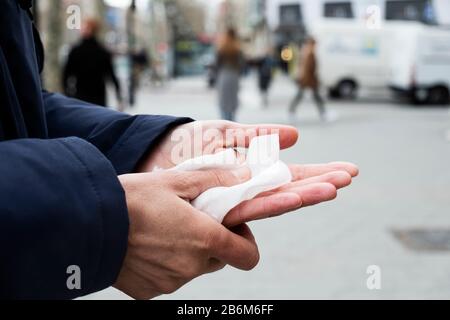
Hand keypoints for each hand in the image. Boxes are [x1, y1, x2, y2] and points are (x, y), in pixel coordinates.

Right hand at [114, 169, 258, 299]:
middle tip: (194, 220)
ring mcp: (170, 282)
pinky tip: (149, 245)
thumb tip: (244, 177)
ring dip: (189, 252)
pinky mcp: (150, 290)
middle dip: (214, 241)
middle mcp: (191, 266)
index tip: (231, 226)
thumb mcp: (175, 181)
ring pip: (195, 268)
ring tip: (165, 229)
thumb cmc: (131, 199)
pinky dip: (167, 264)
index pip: (247, 255)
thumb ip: (215, 180)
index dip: (245, 240)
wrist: (86, 223)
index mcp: (204, 238)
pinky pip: (170, 278)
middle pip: (220, 259)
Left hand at [139, 120, 358, 225]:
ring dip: (302, 194)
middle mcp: (245, 190)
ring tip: (330, 188)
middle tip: (349, 178)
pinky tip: (290, 197)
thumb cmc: (186, 143)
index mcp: (250, 172)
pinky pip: (244, 205)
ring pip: (272, 201)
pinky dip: (268, 200)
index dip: (319, 173)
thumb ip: (257, 135)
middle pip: (288, 190)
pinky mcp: (212, 207)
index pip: (291, 175)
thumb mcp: (225, 132)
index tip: (349, 171)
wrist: (150, 153)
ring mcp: (230, 200)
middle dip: (319, 184)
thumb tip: (296, 136)